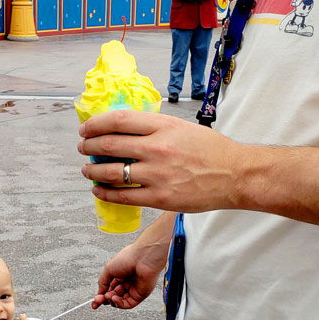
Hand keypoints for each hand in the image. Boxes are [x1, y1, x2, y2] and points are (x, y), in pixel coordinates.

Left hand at [79, 109, 240, 213]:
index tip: (86, 129)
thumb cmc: (211, 150)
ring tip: (86, 170)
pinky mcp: (160, 198)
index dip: (95, 124)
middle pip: (109, 145)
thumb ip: (154, 127)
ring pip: (111, 172)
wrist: (236, 174)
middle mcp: (158, 148)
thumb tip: (123, 129)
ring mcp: (158, 175)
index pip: (118, 120)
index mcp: (163, 126)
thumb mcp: (182, 127)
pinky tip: (98, 190)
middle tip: (82, 148)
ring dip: (92, 171)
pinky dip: (105, 193)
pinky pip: (122, 196)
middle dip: (88, 147)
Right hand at [92, 234, 168, 309]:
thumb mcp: (108, 269)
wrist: (143, 258)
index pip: (109, 288)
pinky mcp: (140, 295)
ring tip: (108, 296)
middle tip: (99, 299)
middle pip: (113, 296)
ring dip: (112, 301)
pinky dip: (119, 304)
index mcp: (120, 275)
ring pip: (120, 301)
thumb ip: (102, 282)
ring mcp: (133, 289)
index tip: (94, 302)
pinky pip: (128, 304)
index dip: (101, 296)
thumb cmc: (128, 258)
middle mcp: (127, 282)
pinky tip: (115, 298)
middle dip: (105, 298)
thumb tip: (99, 293)